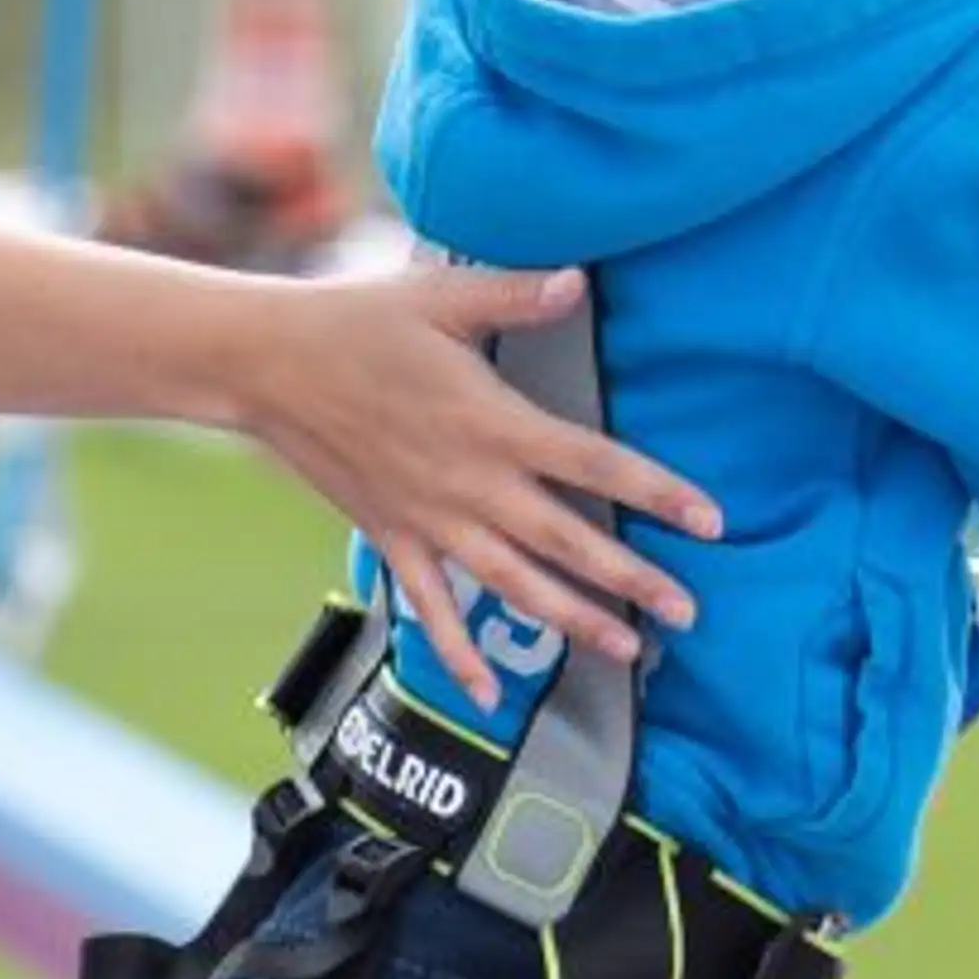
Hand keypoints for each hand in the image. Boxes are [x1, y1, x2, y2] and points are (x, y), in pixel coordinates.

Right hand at [226, 268, 719, 708]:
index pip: (595, 465)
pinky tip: (490, 695)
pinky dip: (458, 655)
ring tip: (624, 650)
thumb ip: (516, 296)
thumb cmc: (358, 322)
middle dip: (632, 581)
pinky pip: (433, 609)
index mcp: (493, 423)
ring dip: (572, 621)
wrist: (267, 367)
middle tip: (687, 613)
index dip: (658, 493)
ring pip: (514, 585)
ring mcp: (431, 521)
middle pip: (567, 543)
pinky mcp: (393, 539)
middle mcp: (470, 484)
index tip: (711, 522)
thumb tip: (581, 283)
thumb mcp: (442, 296)